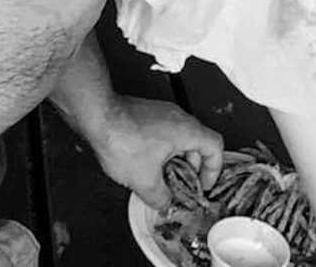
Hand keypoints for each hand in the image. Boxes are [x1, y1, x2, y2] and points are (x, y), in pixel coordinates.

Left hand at [92, 96, 222, 208]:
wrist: (99, 116)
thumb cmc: (123, 139)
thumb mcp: (145, 181)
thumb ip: (160, 197)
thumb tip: (164, 202)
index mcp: (187, 131)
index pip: (215, 146)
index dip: (214, 169)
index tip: (203, 185)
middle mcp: (178, 117)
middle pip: (198, 143)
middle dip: (192, 168)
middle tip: (182, 186)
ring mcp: (163, 112)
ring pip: (179, 138)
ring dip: (175, 160)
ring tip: (160, 178)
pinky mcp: (148, 114)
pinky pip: (164, 133)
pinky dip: (161, 150)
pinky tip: (145, 164)